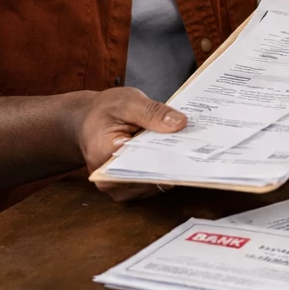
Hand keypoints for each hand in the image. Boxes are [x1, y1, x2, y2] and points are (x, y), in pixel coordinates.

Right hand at [70, 88, 187, 201]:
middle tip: (200, 150)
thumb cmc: (103, 111)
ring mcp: (119, 187)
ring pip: (154, 182)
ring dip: (172, 168)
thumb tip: (179, 123)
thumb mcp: (127, 102)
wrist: (88, 121)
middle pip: (151, 176)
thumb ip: (152, 112)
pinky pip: (152, 183)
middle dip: (175, 162)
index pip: (144, 162)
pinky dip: (166, 170)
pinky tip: (179, 156)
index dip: (170, 156)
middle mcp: (110, 180)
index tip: (192, 149)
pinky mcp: (128, 187)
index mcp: (104, 157)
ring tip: (192, 151)